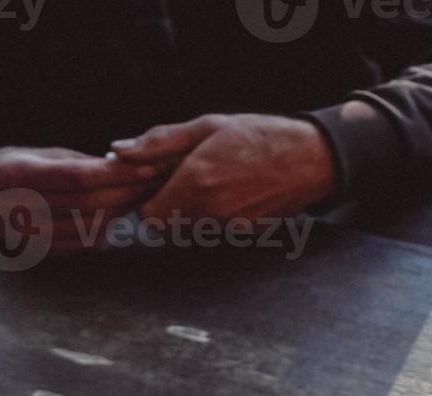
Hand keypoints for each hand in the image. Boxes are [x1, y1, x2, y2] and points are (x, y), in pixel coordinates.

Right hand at [0, 147, 158, 254]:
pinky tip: (119, 214)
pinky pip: (86, 243)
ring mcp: (27, 234)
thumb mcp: (40, 155)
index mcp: (16, 174)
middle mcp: (18, 207)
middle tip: (154, 181)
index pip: (79, 176)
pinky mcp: (39, 251)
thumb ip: (80, 162)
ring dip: (124, 210)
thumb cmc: (16, 170)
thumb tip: (125, 165)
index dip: (118, 173)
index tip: (148, 168)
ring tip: (141, 195)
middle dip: (130, 191)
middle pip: (91, 202)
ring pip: (94, 225)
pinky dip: (109, 228)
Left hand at [110, 114, 335, 222]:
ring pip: (192, 228)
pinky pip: (217, 229)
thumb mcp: (207, 126)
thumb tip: (119, 150)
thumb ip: (159, 141)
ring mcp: (230, 225)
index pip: (149, 216)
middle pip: (169, 225)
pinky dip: (217, 214)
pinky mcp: (245, 233)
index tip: (156, 184)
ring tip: (215, 180)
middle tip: (185, 178)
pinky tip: (234, 191)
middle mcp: (210, 210)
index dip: (148, 201)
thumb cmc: (261, 136)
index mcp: (196, 181)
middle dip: (169, 205)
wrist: (312, 160)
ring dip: (193, 210)